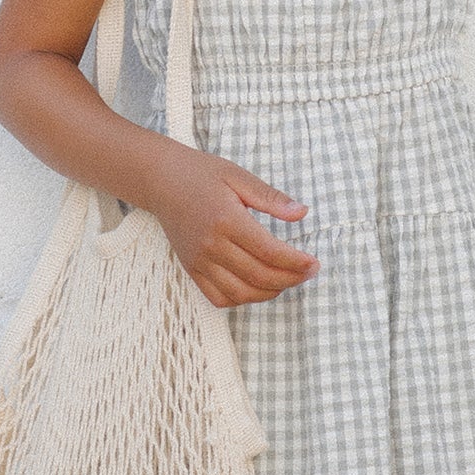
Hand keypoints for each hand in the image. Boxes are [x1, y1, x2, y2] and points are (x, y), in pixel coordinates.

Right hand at [150, 144, 317, 307]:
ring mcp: (199, 261)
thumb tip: (302, 212)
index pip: (269, 252)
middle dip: (290, 279)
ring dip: (269, 293)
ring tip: (287, 282)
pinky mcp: (191, 269)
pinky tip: (257, 288)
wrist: (161, 180)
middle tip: (308, 274)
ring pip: (240, 293)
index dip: (296, 262)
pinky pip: (218, 298)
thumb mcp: (239, 176)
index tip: (313, 263)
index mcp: (227, 220)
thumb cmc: (202, 174)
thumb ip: (271, 198)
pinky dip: (242, 300)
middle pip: (258, 275)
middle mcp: (211, 245)